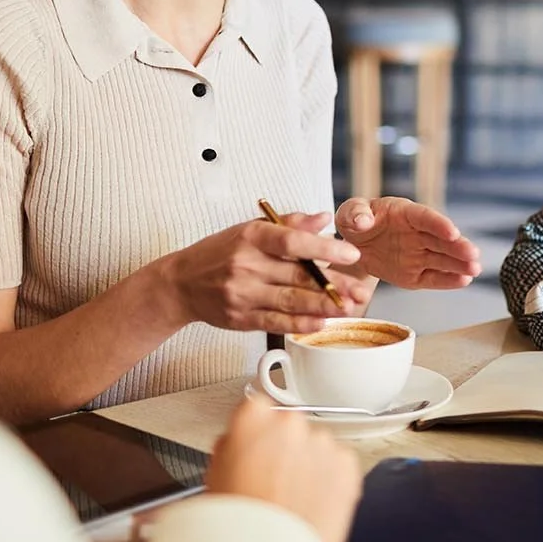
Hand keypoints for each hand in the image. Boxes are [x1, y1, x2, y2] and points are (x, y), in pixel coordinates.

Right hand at [158, 217, 369, 333]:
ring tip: (349, 307)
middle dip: (335, 284)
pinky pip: (275, 321)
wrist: (180, 283)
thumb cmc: (220, 252)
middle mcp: (246, 264)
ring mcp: (242, 293)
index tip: (351, 253)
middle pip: (298, 275)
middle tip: (362, 290)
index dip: (324, 247)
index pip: (292, 241)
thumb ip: (289, 223)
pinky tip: (321, 323)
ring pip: (290, 301)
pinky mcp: (239, 318)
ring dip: (323, 306)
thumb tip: (324, 218)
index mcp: (252, 236)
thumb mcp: (249, 228)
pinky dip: (300, 323)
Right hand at [207, 395, 361, 541]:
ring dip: (309, 464)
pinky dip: (331, 480)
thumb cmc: (241, 523)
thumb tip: (237, 442)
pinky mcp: (348, 465)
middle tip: (273, 478)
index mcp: (254, 417)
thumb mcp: (215, 476)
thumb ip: (230, 446)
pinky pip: (340, 465)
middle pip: (289, 426)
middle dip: (284, 447)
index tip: (256, 443)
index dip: (254, 430)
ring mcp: (323, 442)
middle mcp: (292, 422)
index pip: (256, 407)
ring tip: (293, 498)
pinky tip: (312, 502)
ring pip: (316, 446)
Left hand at [334, 197, 482, 289]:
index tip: (453, 232)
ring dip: (460, 264)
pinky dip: (448, 280)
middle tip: (474, 255)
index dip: (439, 224)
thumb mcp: (349, 213)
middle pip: (441, 240)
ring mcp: (419, 254)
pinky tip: (463, 281)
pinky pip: (433, 278)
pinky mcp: (416, 274)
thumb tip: (363, 221)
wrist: (354, 246)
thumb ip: (355, 213)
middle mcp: (418, 233)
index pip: (425, 217)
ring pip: (442, 259)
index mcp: (405, 213)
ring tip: (475, 270)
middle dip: (458, 247)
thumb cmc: (356, 222)